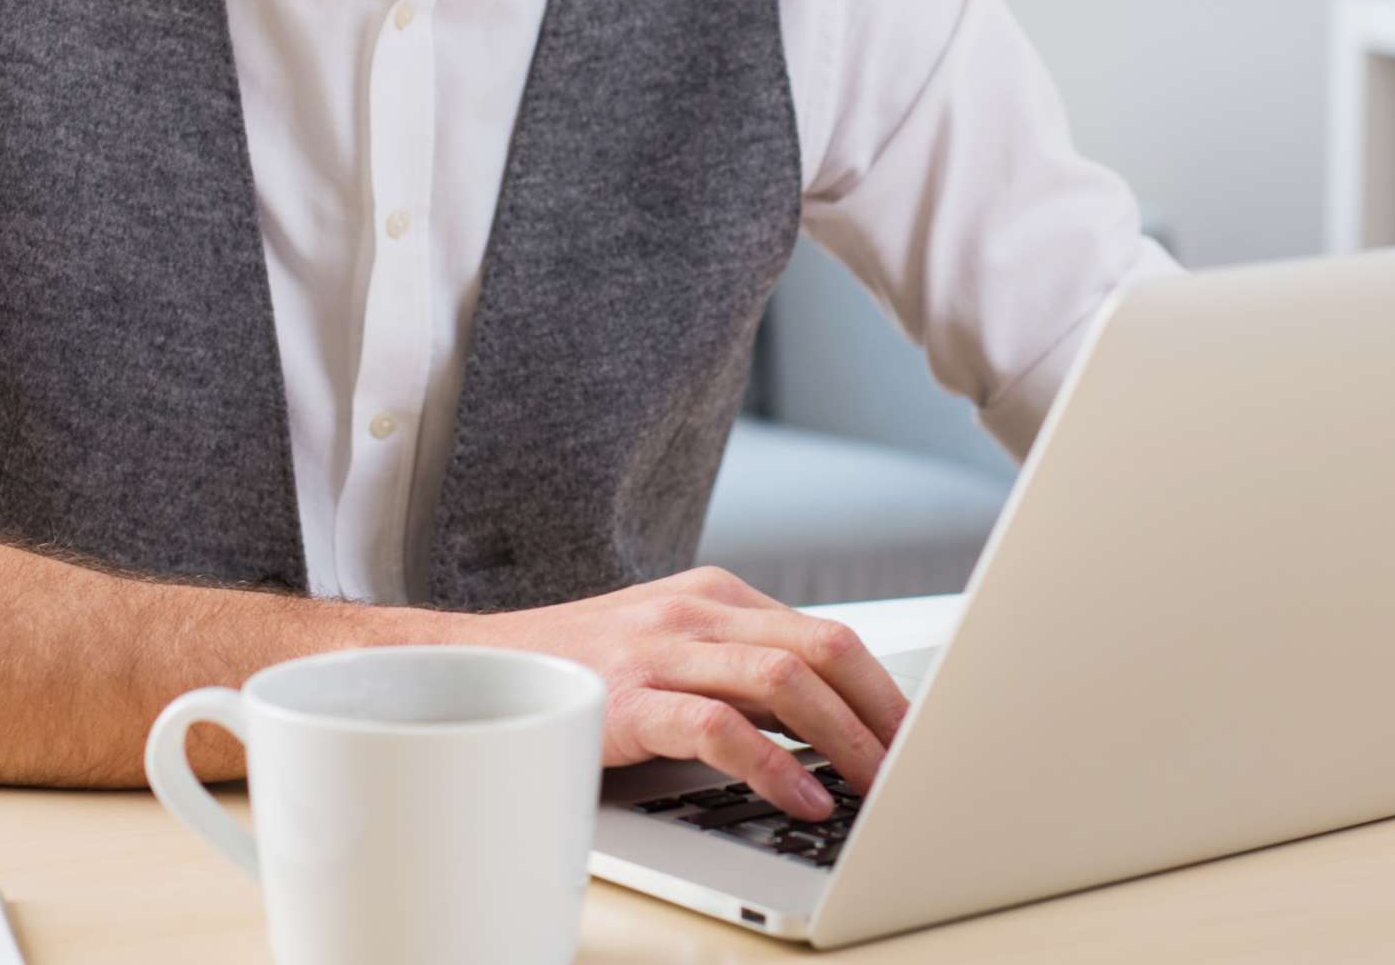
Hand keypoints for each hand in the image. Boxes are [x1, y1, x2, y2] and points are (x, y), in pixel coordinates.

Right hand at [452, 566, 907, 820]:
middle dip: (883, 713)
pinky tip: (800, 799)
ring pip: (785, 680)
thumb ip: (740, 672)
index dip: (885, 690)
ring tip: (874, 788)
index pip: (829, 635)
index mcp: (718, 595)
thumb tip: (829, 726)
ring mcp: (661, 650)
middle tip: (916, 766)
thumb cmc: (582, 670)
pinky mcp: (628, 699)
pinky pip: (719, 727)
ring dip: (845, 739)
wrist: (476, 667)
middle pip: (826, 647)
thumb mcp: (673, 651)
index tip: (919, 738)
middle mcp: (697, 610)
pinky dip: (773, 767)